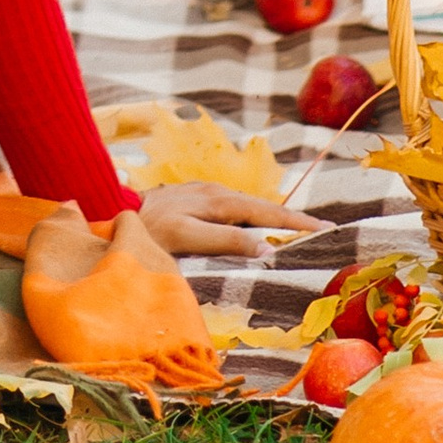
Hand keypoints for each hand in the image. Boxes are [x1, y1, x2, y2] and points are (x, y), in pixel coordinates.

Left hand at [132, 177, 323, 257]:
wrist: (116, 210)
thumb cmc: (151, 229)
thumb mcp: (187, 237)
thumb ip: (226, 241)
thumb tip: (267, 249)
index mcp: (218, 201)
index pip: (267, 213)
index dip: (297, 224)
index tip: (326, 230)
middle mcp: (216, 193)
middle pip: (263, 207)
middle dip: (294, 219)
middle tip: (325, 231)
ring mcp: (207, 193)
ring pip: (251, 206)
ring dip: (277, 217)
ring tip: (303, 230)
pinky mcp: (198, 199)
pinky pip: (237, 208)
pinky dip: (256, 216)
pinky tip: (263, 226)